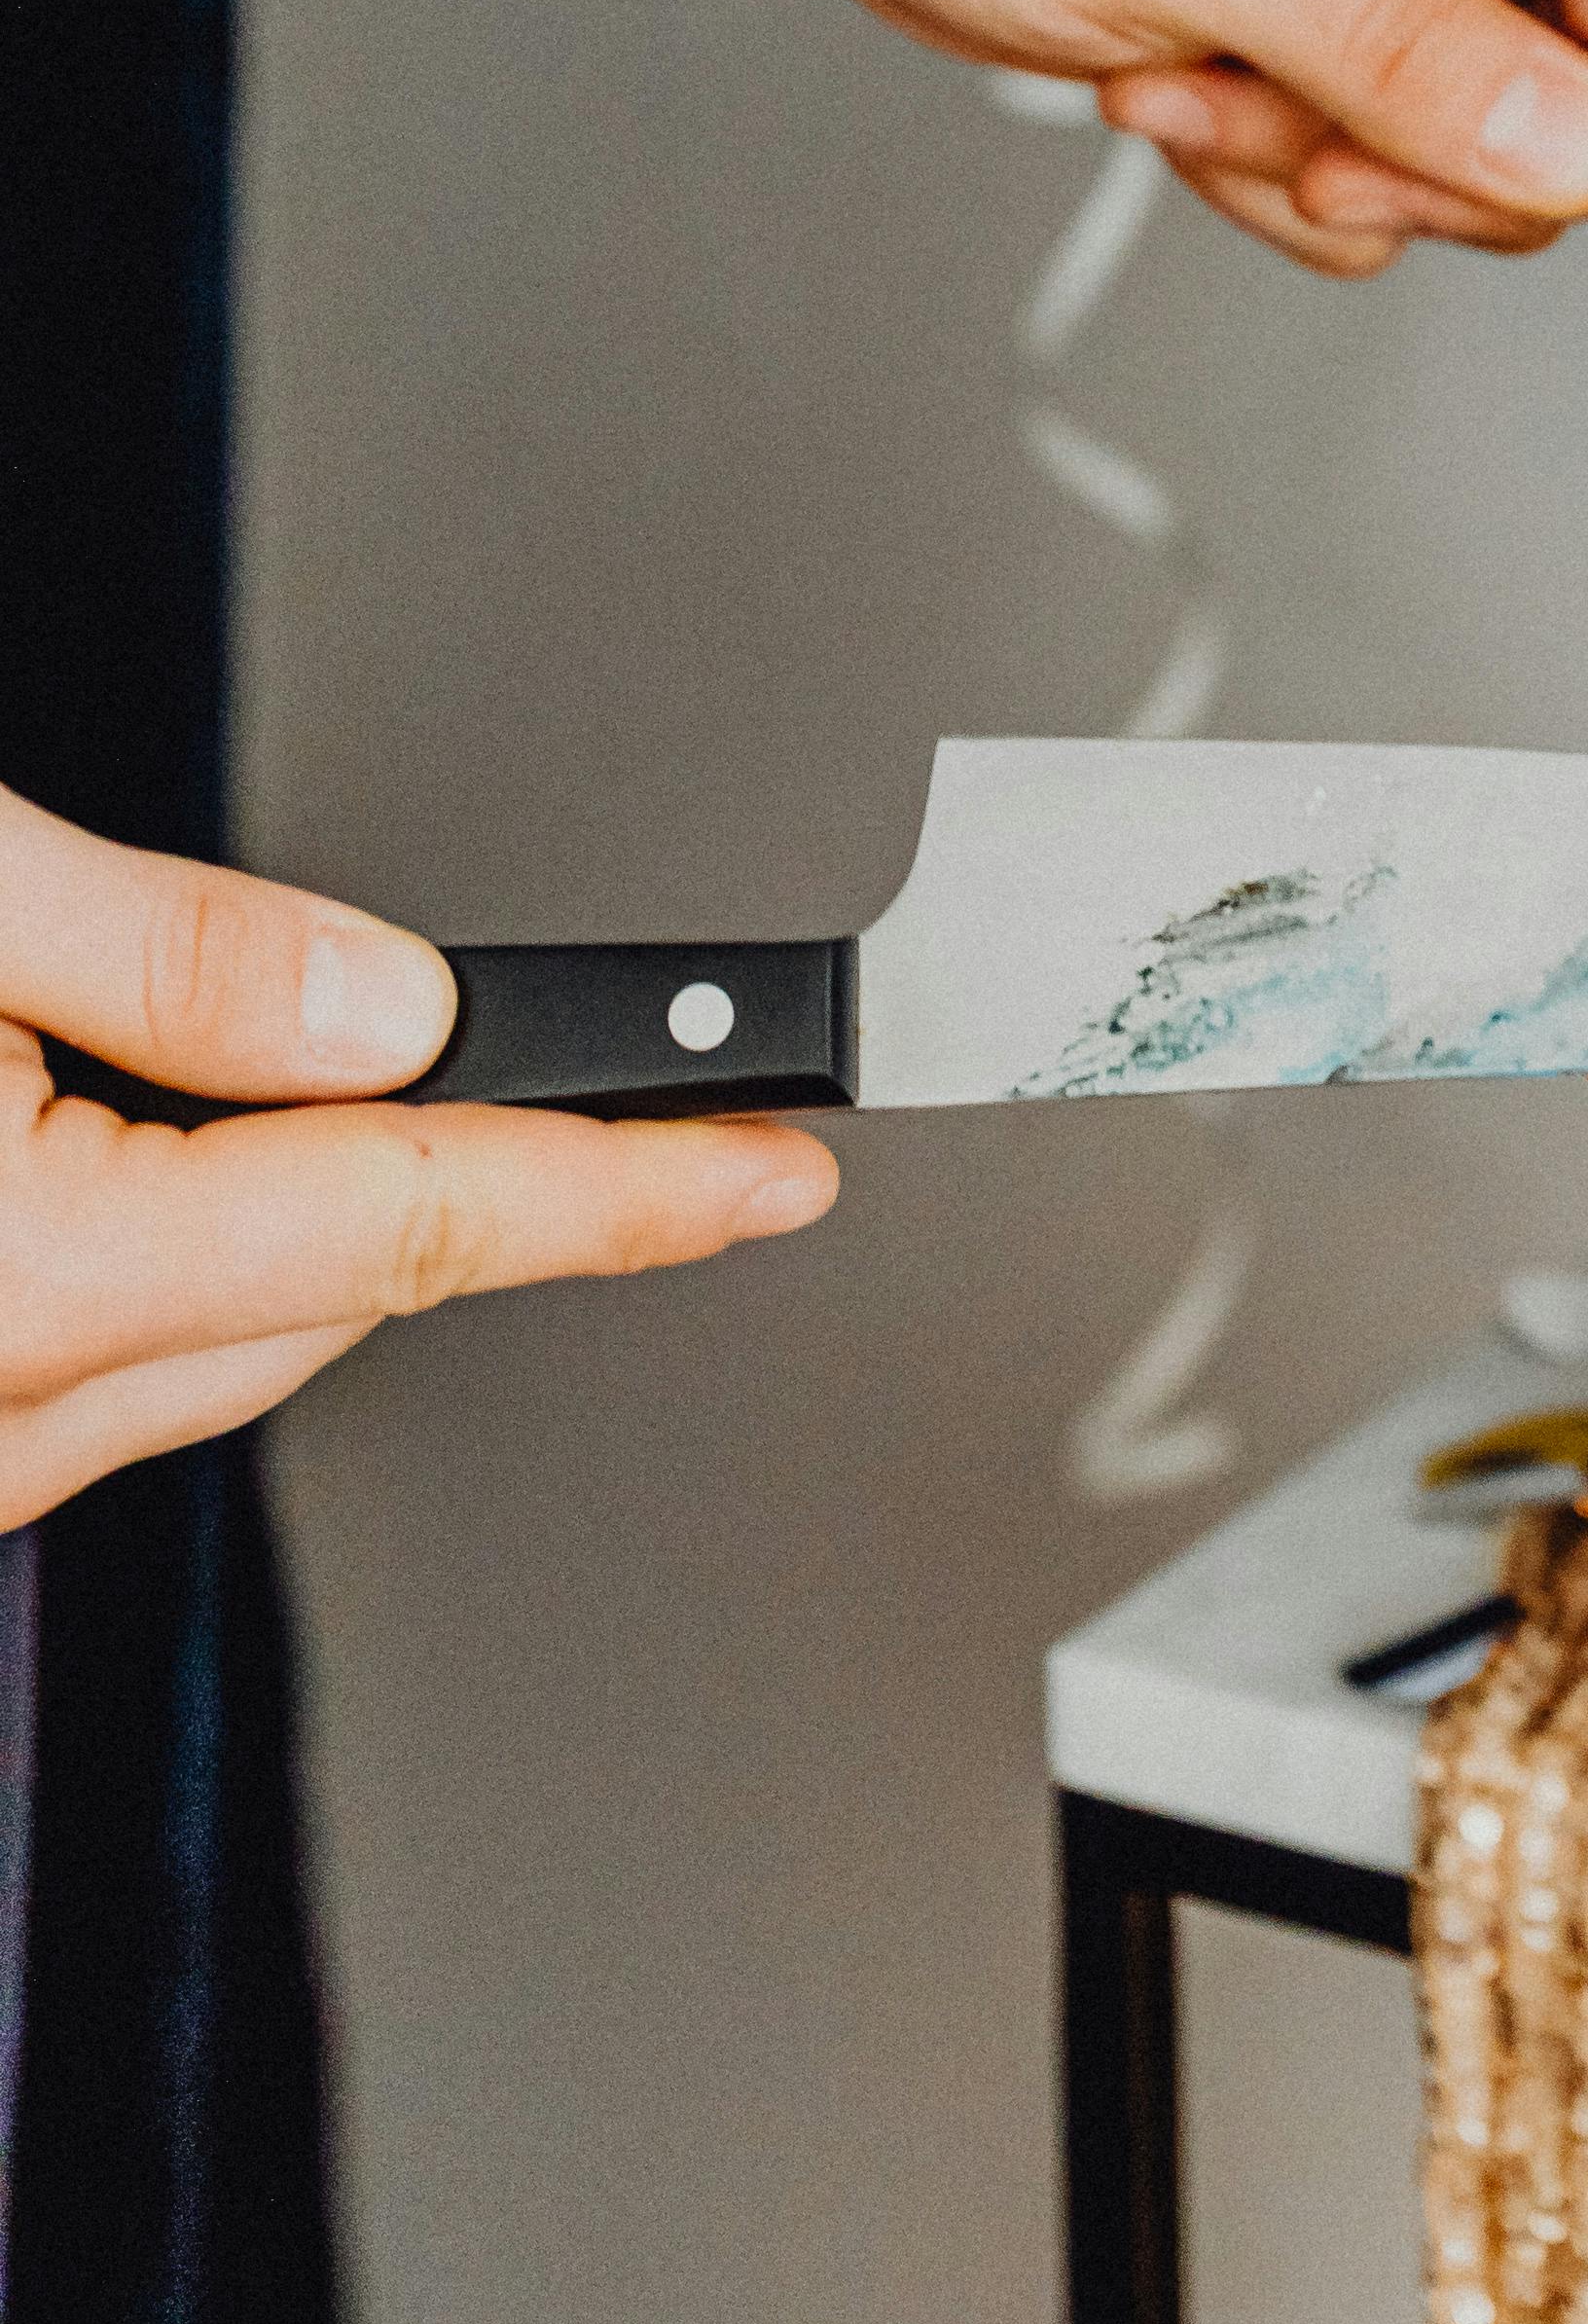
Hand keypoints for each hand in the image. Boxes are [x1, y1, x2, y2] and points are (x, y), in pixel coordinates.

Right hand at [0, 781, 834, 1530]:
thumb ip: (174, 955)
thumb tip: (391, 1004)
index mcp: (24, 1275)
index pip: (418, 1221)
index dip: (625, 1187)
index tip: (776, 1170)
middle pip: (339, 1288)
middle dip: (464, 1159)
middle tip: (591, 1056)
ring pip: (233, 1340)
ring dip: (308, 1212)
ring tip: (291, 1048)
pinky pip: (117, 1367)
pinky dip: (185, 1263)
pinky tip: (144, 1152)